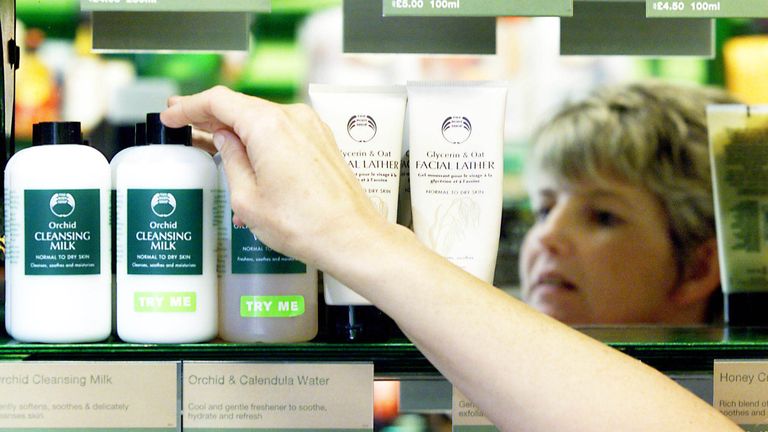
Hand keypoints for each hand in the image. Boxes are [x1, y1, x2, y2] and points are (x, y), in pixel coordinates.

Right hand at [161, 86, 387, 268]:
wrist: (351, 237)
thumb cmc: (304, 225)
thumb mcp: (247, 199)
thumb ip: (230, 160)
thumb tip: (224, 140)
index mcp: (268, 125)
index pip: (218, 101)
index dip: (189, 105)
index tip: (171, 114)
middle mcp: (292, 118)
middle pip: (241, 106)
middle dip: (210, 115)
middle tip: (184, 122)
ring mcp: (311, 127)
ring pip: (263, 119)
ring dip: (236, 129)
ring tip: (210, 142)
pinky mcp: (322, 141)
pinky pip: (283, 131)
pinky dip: (260, 138)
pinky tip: (246, 155)